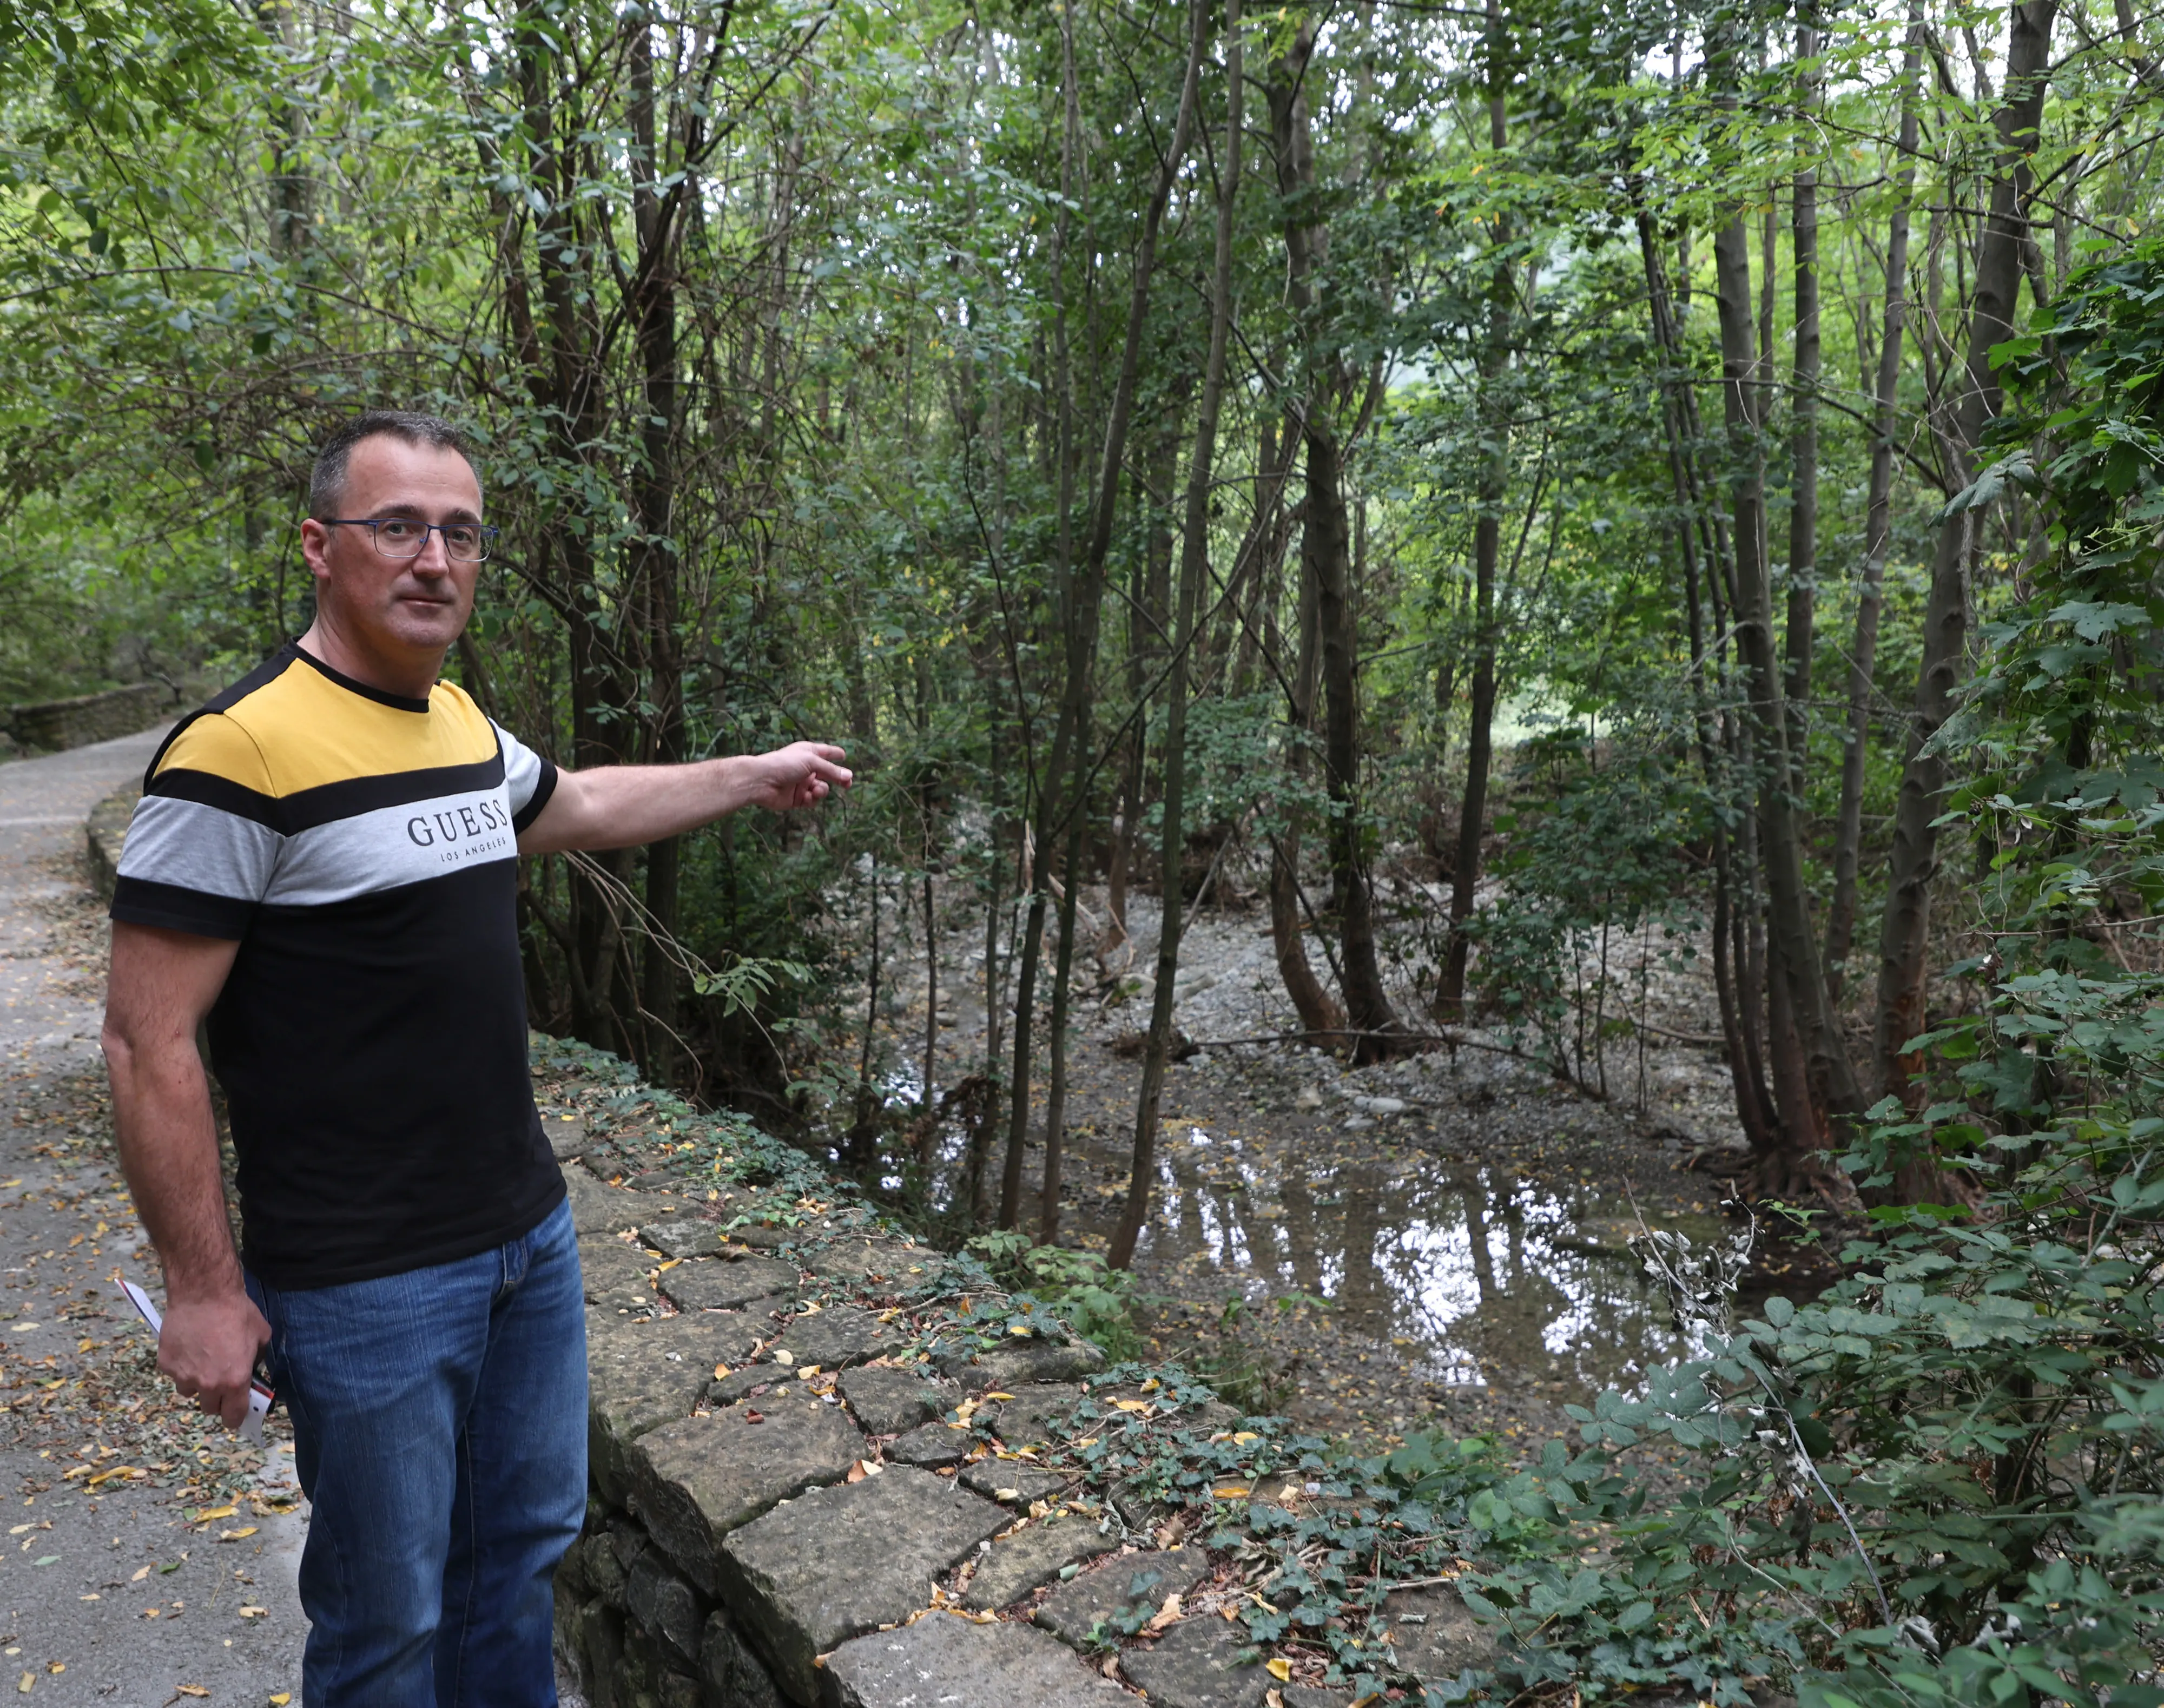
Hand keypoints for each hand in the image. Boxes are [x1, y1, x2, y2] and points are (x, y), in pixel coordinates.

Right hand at [160, 1290, 270, 1429]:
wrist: (204, 1294)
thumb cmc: (237, 1312)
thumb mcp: (261, 1335)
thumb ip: (257, 1359)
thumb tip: (253, 1370)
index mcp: (234, 1381)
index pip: (233, 1416)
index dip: (235, 1417)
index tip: (235, 1414)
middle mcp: (208, 1384)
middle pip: (210, 1408)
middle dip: (216, 1398)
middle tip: (220, 1380)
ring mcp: (183, 1376)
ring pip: (189, 1391)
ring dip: (196, 1383)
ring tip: (202, 1360)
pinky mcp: (166, 1365)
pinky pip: (174, 1374)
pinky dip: (181, 1365)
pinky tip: (188, 1347)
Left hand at [736, 742, 851, 812]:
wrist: (761, 781)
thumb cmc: (784, 764)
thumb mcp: (811, 762)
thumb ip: (832, 770)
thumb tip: (849, 776)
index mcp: (807, 753)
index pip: (825, 752)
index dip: (834, 754)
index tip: (843, 755)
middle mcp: (805, 768)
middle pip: (827, 774)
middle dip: (838, 779)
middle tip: (848, 784)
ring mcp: (801, 784)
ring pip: (821, 789)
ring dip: (822, 791)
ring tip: (816, 790)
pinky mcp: (796, 799)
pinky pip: (811, 801)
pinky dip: (811, 800)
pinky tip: (805, 797)